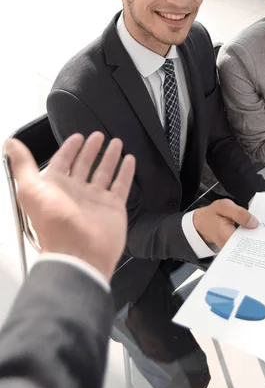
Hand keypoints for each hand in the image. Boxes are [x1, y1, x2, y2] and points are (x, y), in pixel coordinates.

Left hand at [5, 132, 135, 281]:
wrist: (78, 252)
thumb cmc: (54, 223)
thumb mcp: (30, 189)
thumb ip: (22, 164)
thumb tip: (11, 143)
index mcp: (56, 188)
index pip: (62, 162)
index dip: (69, 148)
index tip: (77, 137)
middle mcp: (76, 193)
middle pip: (84, 165)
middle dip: (91, 149)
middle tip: (98, 136)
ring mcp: (96, 200)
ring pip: (104, 172)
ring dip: (110, 157)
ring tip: (116, 143)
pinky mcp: (113, 207)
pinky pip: (121, 185)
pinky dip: (126, 172)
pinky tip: (129, 160)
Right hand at [193, 199, 257, 248]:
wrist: (203, 222)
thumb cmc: (213, 214)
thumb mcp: (224, 206)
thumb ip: (238, 213)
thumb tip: (254, 223)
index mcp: (226, 236)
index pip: (246, 242)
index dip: (258, 237)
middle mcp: (230, 247)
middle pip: (249, 247)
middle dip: (260, 239)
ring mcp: (232, 249)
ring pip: (248, 246)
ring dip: (257, 238)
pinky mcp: (234, 247)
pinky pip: (246, 244)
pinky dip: (252, 238)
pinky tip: (257, 232)